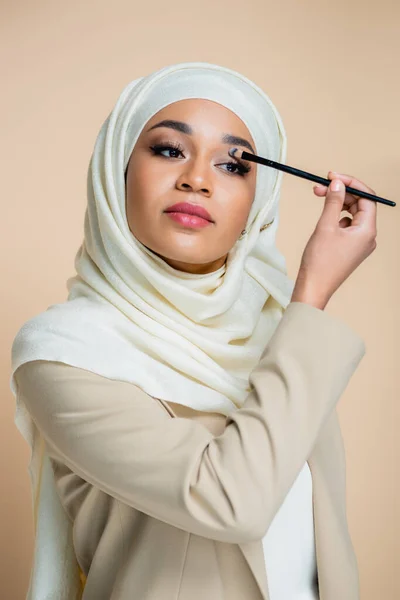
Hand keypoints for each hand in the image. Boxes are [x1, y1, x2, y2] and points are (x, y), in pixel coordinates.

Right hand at [291, 171, 377, 309]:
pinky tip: (323, 219)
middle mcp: (368, 237)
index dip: (351, 184)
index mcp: (367, 230)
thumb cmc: (320, 262)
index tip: (333, 176)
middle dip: (341, 193)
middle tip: (320, 187)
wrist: (314, 288)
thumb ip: (334, 202)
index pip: (367, 198)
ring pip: (352, 214)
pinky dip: (336, 217)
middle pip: (360, 205)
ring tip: (319, 198)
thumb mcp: (326, 226)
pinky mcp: (350, 249)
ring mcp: (360, 244)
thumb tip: (338, 183)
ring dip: (337, 203)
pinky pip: (347, 226)